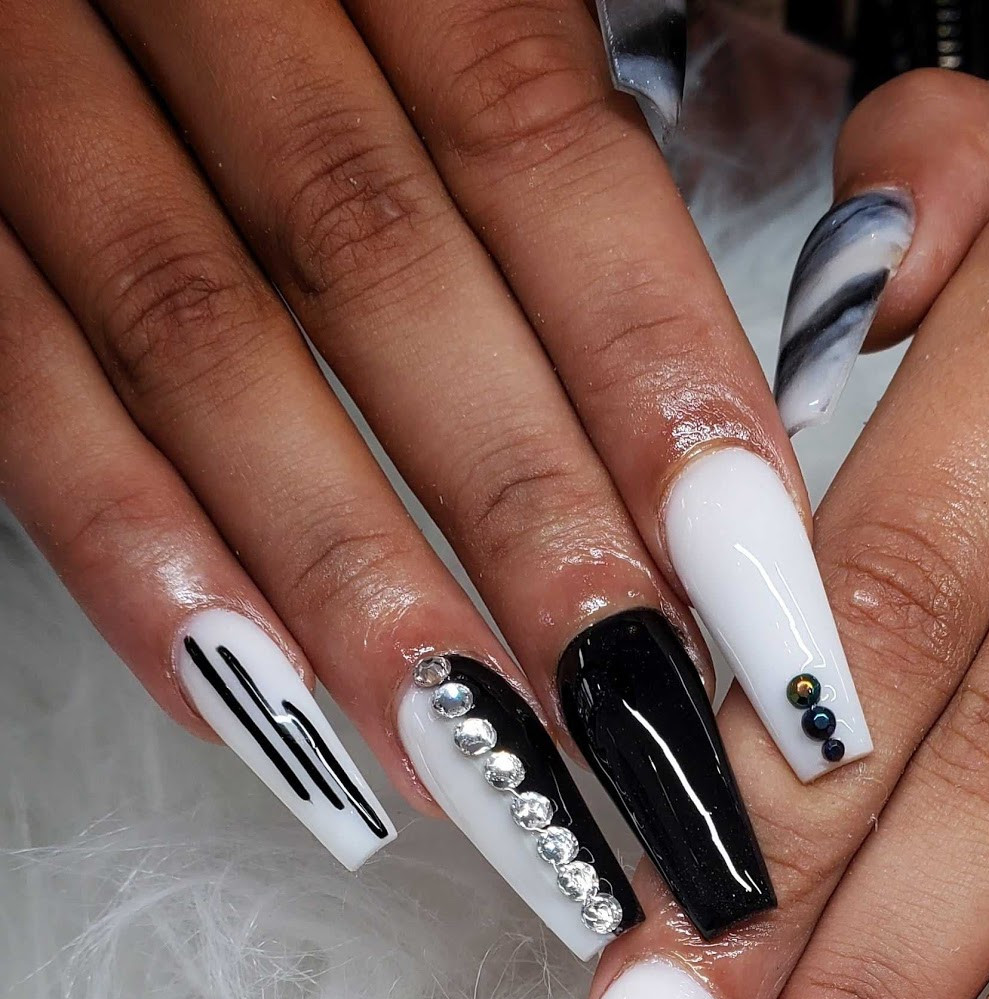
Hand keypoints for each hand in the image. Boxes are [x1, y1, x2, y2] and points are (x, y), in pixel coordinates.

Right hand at [0, 0, 865, 957]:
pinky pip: (21, 381)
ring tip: (474, 759)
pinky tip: (261, 706)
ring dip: (344, 578)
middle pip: (383, 275)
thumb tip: (754, 379)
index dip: (656, 378)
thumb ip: (571, 127)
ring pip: (199, 346)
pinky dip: (132, 551)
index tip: (754, 586)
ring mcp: (44, 88)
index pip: (545, 156)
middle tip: (633, 717)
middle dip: (523, 521)